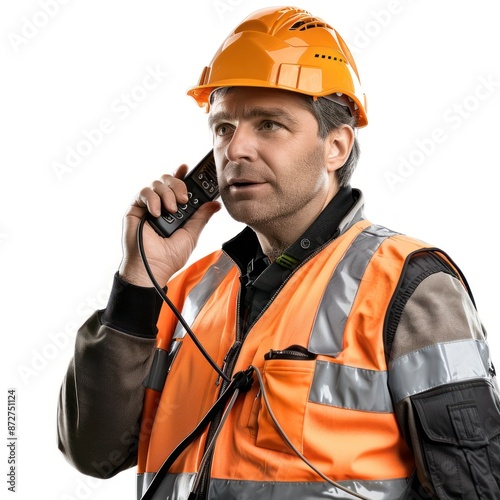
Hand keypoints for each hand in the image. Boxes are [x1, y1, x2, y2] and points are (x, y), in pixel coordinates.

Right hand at [118, 164, 220, 286]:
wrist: (152, 268)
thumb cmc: (170, 257)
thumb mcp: (192, 235)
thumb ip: (202, 217)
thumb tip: (215, 203)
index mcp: (175, 211)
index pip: (179, 188)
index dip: (183, 176)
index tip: (188, 168)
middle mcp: (161, 206)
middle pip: (168, 181)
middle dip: (178, 185)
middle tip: (183, 199)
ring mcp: (148, 207)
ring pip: (157, 184)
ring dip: (167, 194)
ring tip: (171, 210)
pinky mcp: (135, 209)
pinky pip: (144, 192)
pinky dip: (152, 199)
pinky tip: (157, 213)